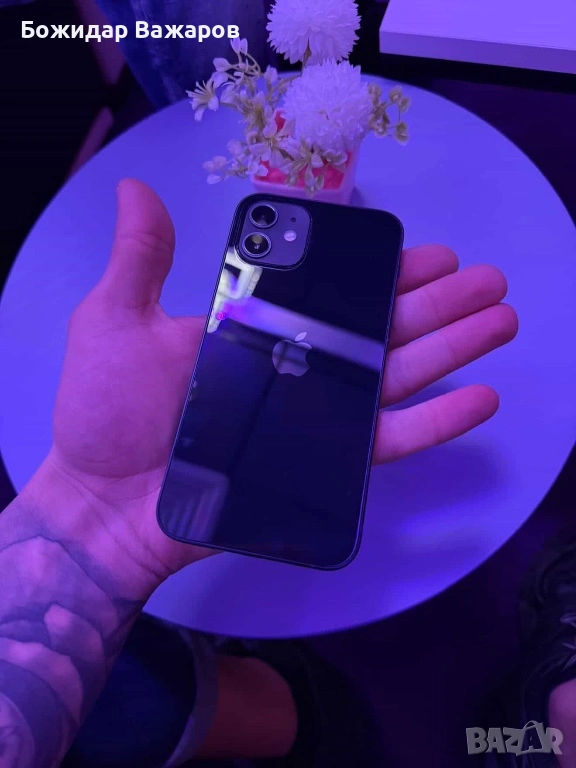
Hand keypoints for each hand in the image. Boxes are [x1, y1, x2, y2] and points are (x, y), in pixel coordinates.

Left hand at [29, 179, 516, 582]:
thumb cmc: (108, 413)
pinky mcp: (320, 466)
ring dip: (452, 349)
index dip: (385, 272)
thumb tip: (135, 188)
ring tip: (501, 321)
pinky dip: (435, 422)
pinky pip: (387, 442)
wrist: (105, 504)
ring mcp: (312, 417)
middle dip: (439, 304)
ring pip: (396, 377)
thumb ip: (140, 259)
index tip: (429, 252)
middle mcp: (295, 367)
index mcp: (258, 328)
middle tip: (490, 281)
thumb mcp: (117, 322)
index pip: (336, 293)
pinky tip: (478, 398)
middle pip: (380, 330)